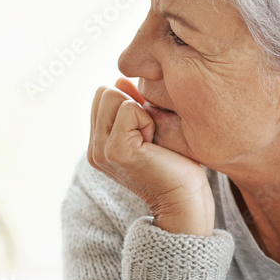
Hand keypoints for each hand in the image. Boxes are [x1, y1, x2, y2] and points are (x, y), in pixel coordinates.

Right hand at [88, 78, 213, 235]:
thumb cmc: (176, 164)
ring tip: (151, 140)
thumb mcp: (149, 126)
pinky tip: (154, 144)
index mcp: (98, 143)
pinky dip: (147, 120)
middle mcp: (94, 147)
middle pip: (103, 92)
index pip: (101, 96)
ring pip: (111, 96)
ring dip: (140, 112)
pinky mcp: (114, 150)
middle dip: (132, 104)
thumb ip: (131, 104)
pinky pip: (127, 109)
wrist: (185, 198)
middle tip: (149, 135)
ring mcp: (100, 149)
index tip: (147, 130)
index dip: (129, 102)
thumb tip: (118, 80)